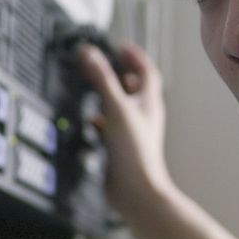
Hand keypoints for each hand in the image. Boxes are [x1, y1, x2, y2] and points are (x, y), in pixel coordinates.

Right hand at [79, 41, 173, 224]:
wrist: (137, 191)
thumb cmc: (135, 153)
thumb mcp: (116, 108)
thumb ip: (102, 79)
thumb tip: (90, 53)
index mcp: (149, 104)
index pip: (146, 72)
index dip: (134, 56)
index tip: (120, 47)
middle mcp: (143, 117)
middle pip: (135, 90)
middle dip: (121, 75)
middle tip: (106, 65)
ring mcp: (132, 134)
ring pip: (122, 109)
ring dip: (110, 98)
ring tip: (95, 90)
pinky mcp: (121, 149)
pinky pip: (111, 130)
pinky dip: (101, 122)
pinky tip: (92, 123)